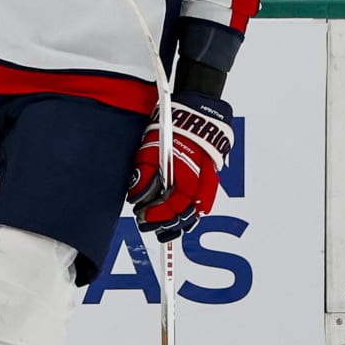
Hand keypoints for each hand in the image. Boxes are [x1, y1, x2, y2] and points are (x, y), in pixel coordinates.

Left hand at [126, 92, 234, 242]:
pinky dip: (191, 213)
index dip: (156, 215)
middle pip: (183, 214)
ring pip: (194, 212)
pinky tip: (182, 219)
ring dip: (178, 222)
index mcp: (187, 177)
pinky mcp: (208, 178)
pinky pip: (202, 202)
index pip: (172, 206)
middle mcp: (199, 183)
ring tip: (164, 230)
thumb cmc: (175, 128)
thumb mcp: (151, 149)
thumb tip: (136, 197)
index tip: (142, 217)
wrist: (197, 114)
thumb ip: (144, 174)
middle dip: (164, 223)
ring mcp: (206, 182)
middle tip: (148, 225)